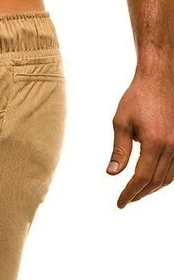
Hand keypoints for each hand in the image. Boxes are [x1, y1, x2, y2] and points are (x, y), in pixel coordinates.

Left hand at [108, 71, 173, 207]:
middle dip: (140, 194)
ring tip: (138, 193)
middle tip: (126, 200)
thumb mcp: (121, 123)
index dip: (129, 193)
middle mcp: (173, 144)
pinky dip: (166, 177)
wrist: (161, 75)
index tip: (120, 203)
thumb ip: (119, 150)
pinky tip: (153, 179)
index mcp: (155, 142)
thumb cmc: (138, 97)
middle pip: (156, 181)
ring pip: (169, 176)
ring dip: (153, 188)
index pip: (141, 178)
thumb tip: (112, 173)